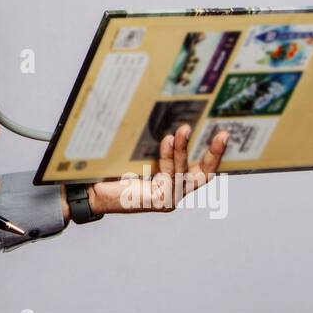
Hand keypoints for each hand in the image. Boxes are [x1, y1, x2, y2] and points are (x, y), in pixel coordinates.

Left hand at [77, 124, 227, 217]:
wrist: (88, 189)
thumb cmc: (109, 170)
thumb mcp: (135, 152)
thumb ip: (150, 141)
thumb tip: (161, 111)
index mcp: (171, 180)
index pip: (200, 166)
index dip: (214, 151)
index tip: (223, 131)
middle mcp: (174, 191)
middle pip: (204, 175)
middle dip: (215, 154)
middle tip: (224, 133)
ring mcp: (168, 199)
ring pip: (184, 172)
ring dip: (183, 149)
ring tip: (184, 129)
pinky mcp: (159, 201)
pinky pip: (169, 176)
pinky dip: (169, 156)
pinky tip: (166, 140)